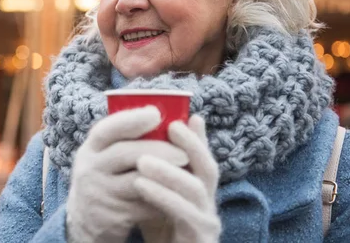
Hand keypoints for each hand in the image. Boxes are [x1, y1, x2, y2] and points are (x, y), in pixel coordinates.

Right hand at [66, 106, 188, 242]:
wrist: (87, 222)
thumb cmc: (106, 178)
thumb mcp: (104, 156)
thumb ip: (124, 138)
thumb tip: (159, 111)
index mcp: (90, 148)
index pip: (106, 129)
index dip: (130, 119)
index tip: (155, 113)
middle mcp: (89, 169)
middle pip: (125, 154)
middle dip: (158, 150)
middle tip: (184, 152)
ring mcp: (100, 194)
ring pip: (137, 182)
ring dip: (165, 177)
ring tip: (188, 173)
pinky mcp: (112, 216)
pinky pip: (143, 206)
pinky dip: (162, 199)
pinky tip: (177, 194)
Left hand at [135, 116, 220, 242]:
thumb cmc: (158, 230)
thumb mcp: (156, 196)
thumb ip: (154, 172)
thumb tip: (140, 139)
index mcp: (201, 192)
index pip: (203, 159)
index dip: (196, 138)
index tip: (180, 118)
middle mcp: (209, 205)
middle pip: (208, 169)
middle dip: (191, 145)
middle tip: (170, 127)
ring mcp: (207, 223)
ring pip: (196, 190)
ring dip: (169, 171)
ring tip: (142, 159)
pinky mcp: (200, 239)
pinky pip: (185, 215)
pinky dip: (163, 196)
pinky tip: (141, 184)